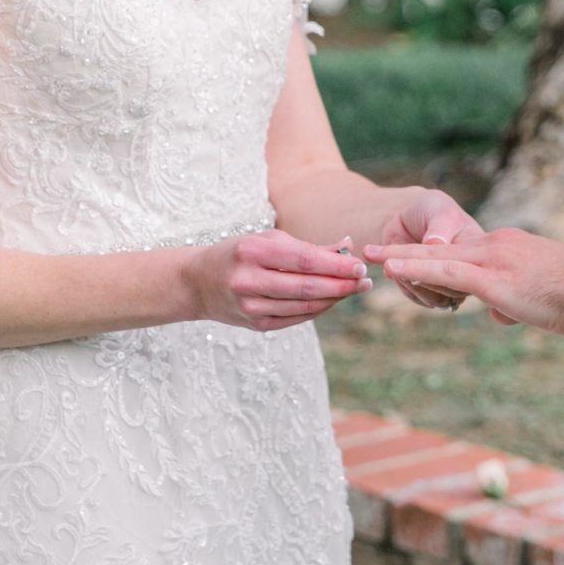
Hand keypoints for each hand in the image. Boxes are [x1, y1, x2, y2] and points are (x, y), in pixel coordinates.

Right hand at [190, 230, 372, 331]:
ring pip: (305, 306)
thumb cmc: (240, 253)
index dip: (337, 265)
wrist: (198, 282)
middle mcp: (249, 280)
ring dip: (334, 299)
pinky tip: (332, 300)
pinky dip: (318, 309)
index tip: (360, 265)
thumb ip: (308, 246)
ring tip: (354, 289)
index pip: (305, 260)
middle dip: (342, 285)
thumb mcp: (268, 239)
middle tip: (365, 281)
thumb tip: (348, 246)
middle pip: (308, 287)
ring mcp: (251, 306)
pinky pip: (296, 318)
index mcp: (253, 251)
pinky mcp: (256, 325)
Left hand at [360, 230, 563, 335]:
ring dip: (402, 258)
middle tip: (378, 250)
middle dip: (408, 249)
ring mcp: (495, 258)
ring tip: (372, 258)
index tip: (413, 258)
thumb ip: (517, 301)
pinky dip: (416, 269)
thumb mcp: (542, 298)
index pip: (465, 251)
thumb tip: (501, 315)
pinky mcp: (493, 278)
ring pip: (437, 256)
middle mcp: (499, 244)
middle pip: (444, 246)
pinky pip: (445, 271)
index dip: (434, 254)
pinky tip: (393, 270)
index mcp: (511, 247)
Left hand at [376, 189, 485, 310]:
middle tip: (395, 261)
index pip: (470, 268)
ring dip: (411, 282)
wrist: (403, 217)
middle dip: (423, 274)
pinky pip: (421, 298)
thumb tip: (436, 243)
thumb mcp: (440, 210)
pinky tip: (390, 269)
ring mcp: (450, 286)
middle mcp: (467, 273)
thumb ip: (440, 226)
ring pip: (437, 299)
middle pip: (454, 289)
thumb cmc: (428, 210)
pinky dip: (404, 285)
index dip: (447, 262)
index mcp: (479, 252)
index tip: (422, 247)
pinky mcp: (430, 294)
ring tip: (390, 264)